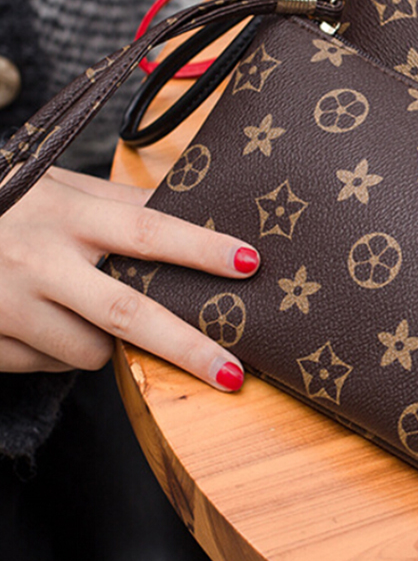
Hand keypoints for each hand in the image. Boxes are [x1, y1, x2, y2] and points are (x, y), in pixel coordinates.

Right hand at [0, 166, 257, 390]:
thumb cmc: (7, 203)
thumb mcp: (59, 187)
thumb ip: (121, 202)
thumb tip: (196, 209)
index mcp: (67, 214)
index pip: (147, 231)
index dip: (201, 249)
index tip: (250, 263)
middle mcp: (41, 261)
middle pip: (128, 313)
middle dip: (187, 347)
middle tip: (233, 372)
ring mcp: (11, 305)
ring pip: (90, 351)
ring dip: (113, 346)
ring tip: (97, 312)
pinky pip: (51, 364)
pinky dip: (66, 352)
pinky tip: (53, 323)